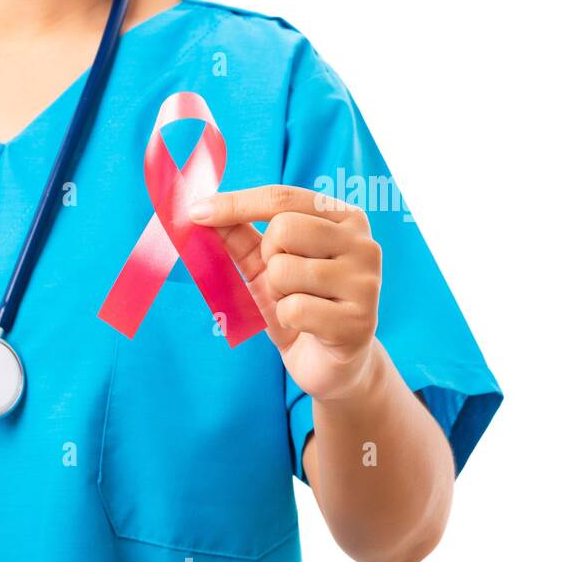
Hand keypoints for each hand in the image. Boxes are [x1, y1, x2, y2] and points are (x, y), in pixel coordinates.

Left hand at [189, 185, 381, 401]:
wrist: (330, 363)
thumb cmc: (299, 304)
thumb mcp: (264, 266)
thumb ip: (239, 236)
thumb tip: (201, 211)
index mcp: (344, 219)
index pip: (282, 198)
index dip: (235, 203)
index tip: (196, 212)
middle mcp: (364, 243)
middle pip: (283, 229)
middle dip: (267, 259)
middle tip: (283, 281)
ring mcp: (366, 282)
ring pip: (284, 270)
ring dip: (277, 293)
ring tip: (298, 304)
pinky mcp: (359, 322)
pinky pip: (294, 309)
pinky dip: (287, 319)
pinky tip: (307, 327)